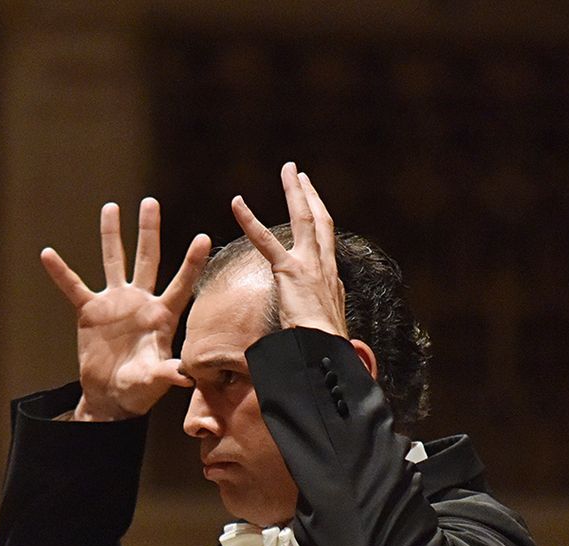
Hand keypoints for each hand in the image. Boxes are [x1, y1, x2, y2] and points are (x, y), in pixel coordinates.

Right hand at [41, 198, 209, 421]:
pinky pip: (73, 288)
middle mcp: (141, 302)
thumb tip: (185, 375)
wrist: (111, 396)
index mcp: (162, 316)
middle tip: (150, 203)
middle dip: (149, 231)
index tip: (204, 238)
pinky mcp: (90, 312)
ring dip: (111, 235)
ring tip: (111, 207)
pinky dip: (60, 272)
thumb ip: (167, 373)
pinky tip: (48, 254)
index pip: (180, 284)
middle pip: (147, 259)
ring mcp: (115, 303)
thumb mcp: (154, 381)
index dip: (191, 263)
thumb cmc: (139, 390)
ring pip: (113, 261)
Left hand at [231, 162, 347, 337]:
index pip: (326, 243)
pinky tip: (237, 203)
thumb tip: (314, 328)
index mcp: (331, 280)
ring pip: (303, 218)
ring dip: (295, 191)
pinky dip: (250, 220)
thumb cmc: (323, 349)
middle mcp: (325, 266)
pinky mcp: (289, 270)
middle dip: (311, 196)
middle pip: (321, 221)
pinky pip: (265, 240)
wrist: (325, 351)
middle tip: (301, 176)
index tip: (315, 207)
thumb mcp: (323, 330)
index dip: (321, 222)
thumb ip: (315, 319)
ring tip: (288, 170)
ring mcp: (309, 265)